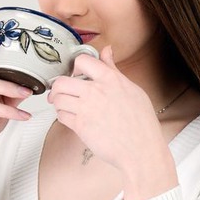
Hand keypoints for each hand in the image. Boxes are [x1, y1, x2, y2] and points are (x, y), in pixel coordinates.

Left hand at [47, 45, 168, 172]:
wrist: (141, 149)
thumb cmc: (141, 122)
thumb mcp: (132, 89)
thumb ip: (114, 69)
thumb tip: (107, 51)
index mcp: (110, 79)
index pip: (83, 60)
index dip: (76, 66)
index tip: (76, 73)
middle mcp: (96, 91)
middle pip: (62, 81)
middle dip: (59, 86)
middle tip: (62, 91)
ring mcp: (86, 108)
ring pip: (58, 98)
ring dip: (59, 102)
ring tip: (66, 105)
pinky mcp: (80, 126)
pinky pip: (61, 116)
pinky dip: (63, 116)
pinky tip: (71, 117)